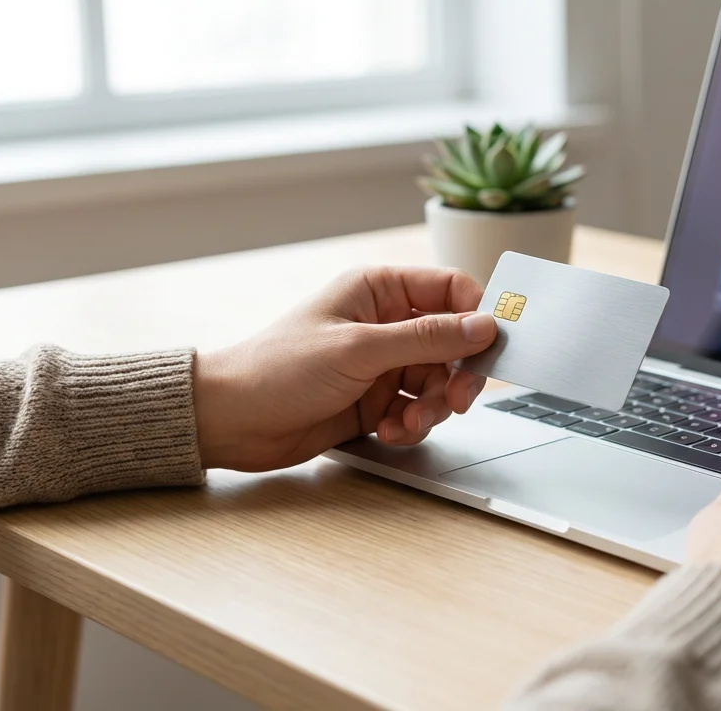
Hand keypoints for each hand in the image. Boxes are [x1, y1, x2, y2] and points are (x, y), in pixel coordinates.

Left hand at [193, 267, 496, 471]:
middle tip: (458, 400)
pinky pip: (416, 410)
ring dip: (432, 407)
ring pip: (438, 382)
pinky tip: (389, 431)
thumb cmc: (277, 369)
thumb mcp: (359, 350)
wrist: (231, 422)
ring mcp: (381, 363)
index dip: (476, 318)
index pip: (451, 291)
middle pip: (452, 343)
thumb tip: (483, 326)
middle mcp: (385, 323)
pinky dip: (411, 424)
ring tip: (407, 423)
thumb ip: (426, 338)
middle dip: (456, 375)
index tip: (489, 349)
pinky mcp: (374, 400)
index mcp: (380, 290)